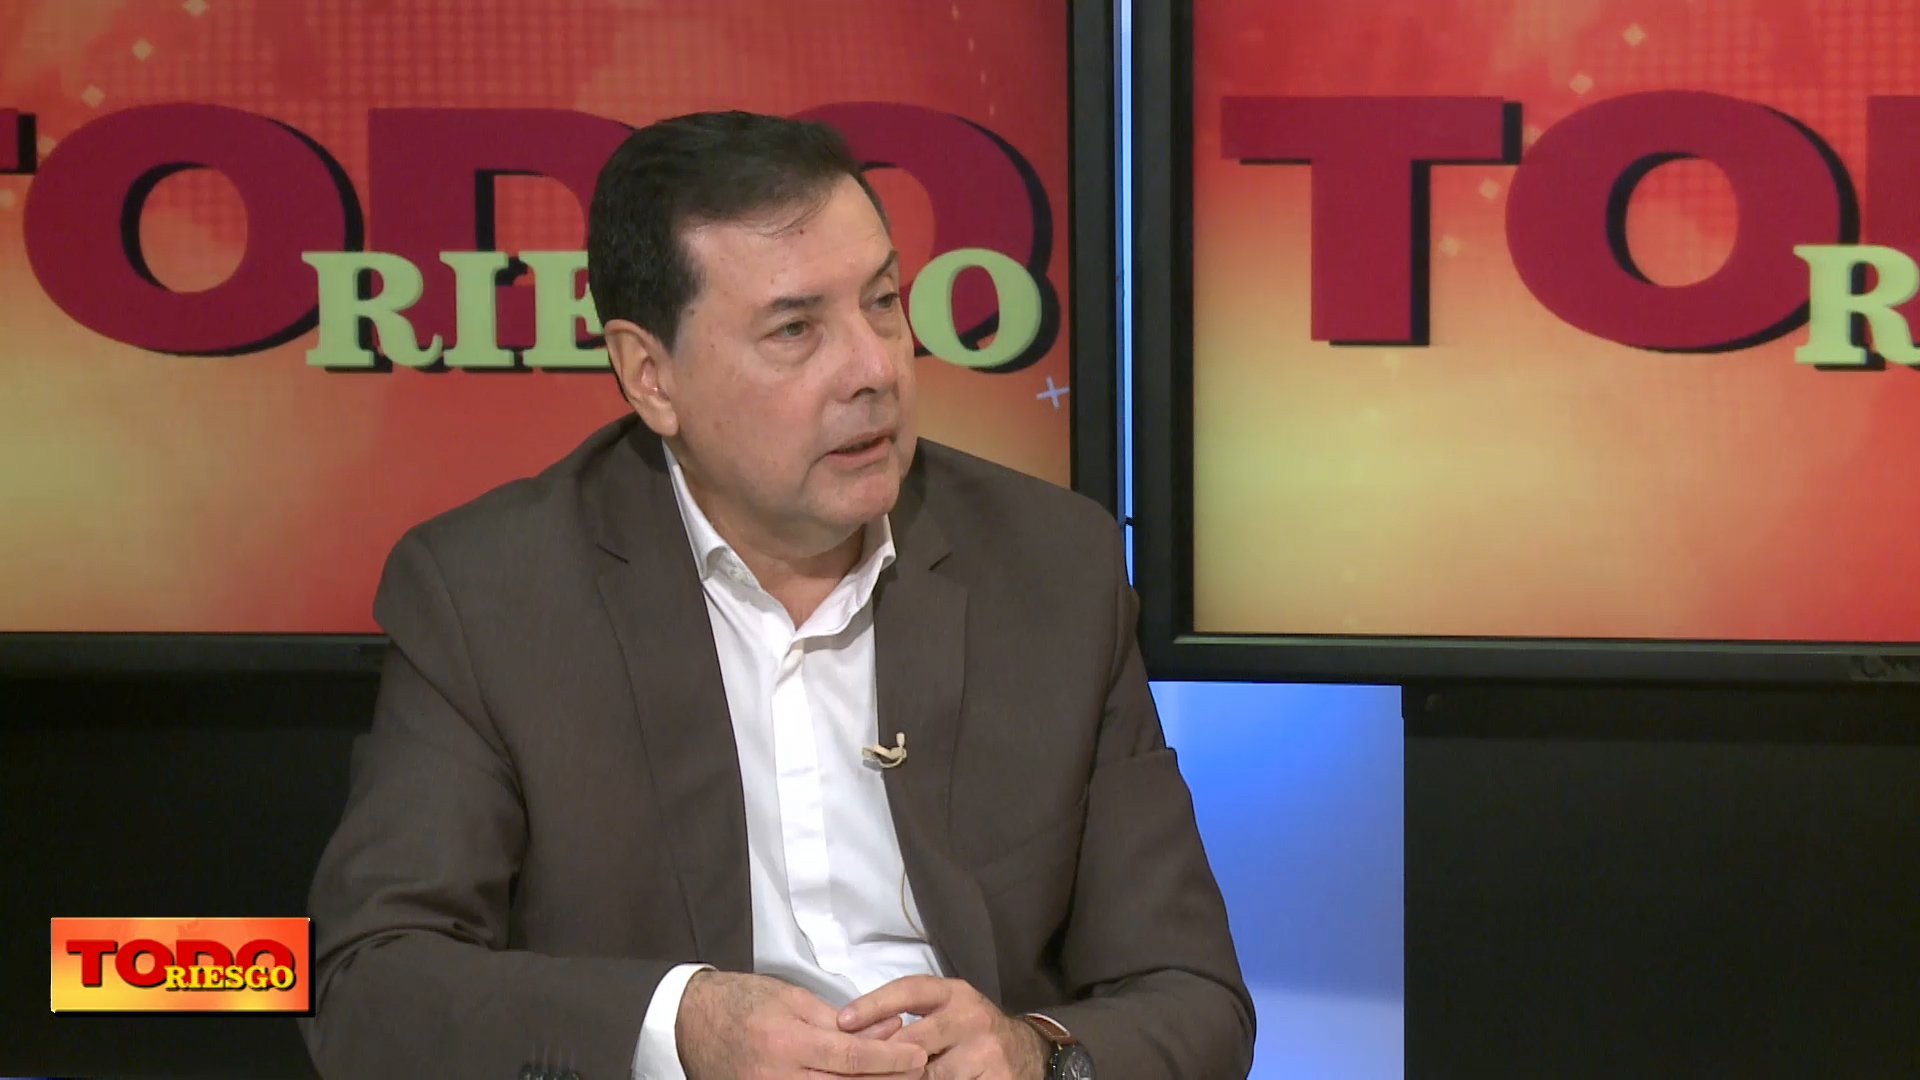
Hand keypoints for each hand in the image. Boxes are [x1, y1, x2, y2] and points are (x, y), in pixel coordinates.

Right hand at [677, 970, 928, 1078]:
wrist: (691, 1020)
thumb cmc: (743, 1000)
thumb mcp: (792, 998)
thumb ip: (839, 1020)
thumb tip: (887, 1030)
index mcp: (786, 1041)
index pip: (851, 1058)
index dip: (889, 1058)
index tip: (917, 1053)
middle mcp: (777, 1077)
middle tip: (917, 1071)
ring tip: (892, 1078)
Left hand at [836, 976, 1050, 1079]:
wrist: (1029, 1053)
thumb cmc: (973, 1033)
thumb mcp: (948, 1012)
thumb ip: (913, 1018)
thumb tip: (856, 1031)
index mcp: (954, 994)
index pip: (909, 990)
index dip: (873, 1004)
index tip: (842, 1021)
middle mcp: (971, 1016)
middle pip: (914, 1039)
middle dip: (882, 1059)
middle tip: (854, 1070)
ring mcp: (986, 1051)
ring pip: (928, 1075)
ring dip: (903, 1079)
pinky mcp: (996, 1079)